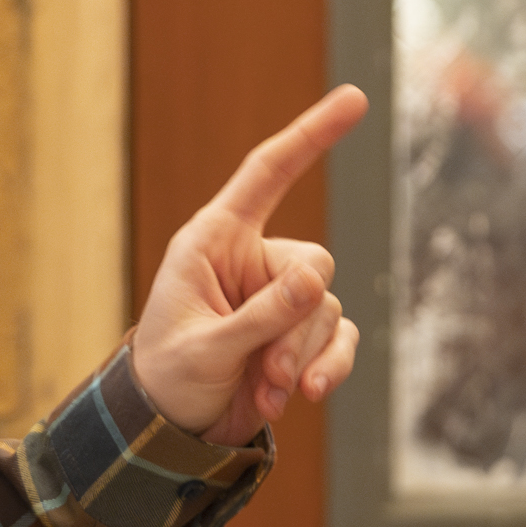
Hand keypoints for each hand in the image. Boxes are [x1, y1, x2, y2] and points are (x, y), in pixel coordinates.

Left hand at [130, 85, 368, 445]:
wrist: (171, 428)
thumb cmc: (169, 374)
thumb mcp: (205, 345)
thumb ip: (260, 315)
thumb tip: (316, 281)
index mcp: (216, 239)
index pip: (269, 172)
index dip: (311, 134)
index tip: (355, 98)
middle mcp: (254, 260)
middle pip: (312, 267)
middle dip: (293, 326)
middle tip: (264, 371)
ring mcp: (281, 298)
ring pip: (326, 310)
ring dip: (301, 357)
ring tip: (266, 390)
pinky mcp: (300, 336)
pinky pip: (340, 339)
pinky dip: (329, 368)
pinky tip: (302, 397)